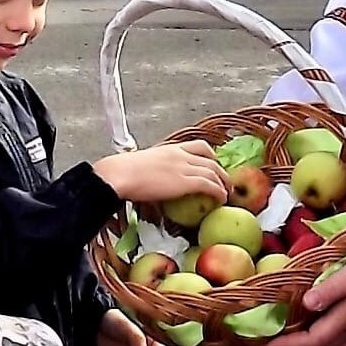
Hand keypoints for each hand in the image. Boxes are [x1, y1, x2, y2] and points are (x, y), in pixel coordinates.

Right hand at [93, 141, 227, 203]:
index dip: (212, 156)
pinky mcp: (185, 181)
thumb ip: (153, 168)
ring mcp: (184, 167)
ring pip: (213, 172)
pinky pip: (209, 185)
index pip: (199, 146)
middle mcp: (180, 155)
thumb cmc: (122, 172)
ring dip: (223, 183)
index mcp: (170, 148)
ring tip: (227, 193)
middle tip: (225, 182)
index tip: (215, 164)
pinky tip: (221, 199)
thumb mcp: (143, 164)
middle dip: (222, 171)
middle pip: (211, 160)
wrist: (118, 175)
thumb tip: (151, 180)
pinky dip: (219, 192)